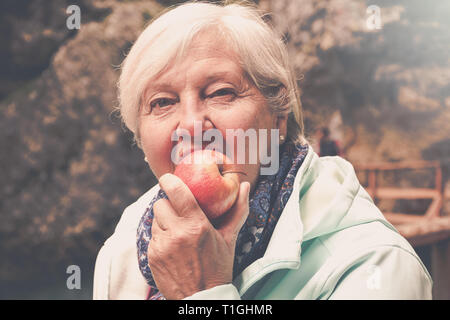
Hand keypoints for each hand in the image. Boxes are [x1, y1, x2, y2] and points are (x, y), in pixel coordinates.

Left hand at [147, 173, 249, 299]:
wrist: (201, 298)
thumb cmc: (218, 267)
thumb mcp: (230, 239)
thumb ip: (238, 210)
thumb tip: (246, 187)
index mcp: (197, 226)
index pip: (177, 193)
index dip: (169, 181)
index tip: (168, 178)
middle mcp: (177, 234)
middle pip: (160, 204)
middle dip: (168, 204)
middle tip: (178, 211)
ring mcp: (162, 246)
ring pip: (155, 220)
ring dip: (164, 221)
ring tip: (178, 231)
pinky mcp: (152, 256)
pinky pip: (152, 236)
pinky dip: (160, 237)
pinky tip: (173, 246)